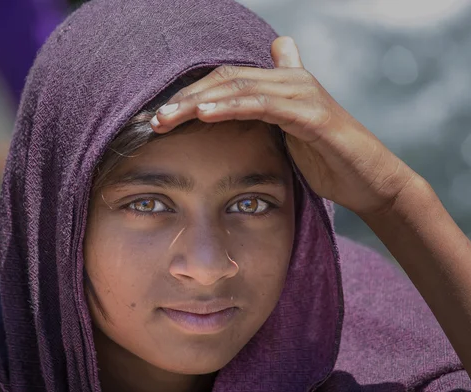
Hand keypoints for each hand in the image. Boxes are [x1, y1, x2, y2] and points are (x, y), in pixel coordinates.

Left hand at [150, 36, 418, 215]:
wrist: (368, 180)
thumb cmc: (327, 160)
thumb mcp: (290, 135)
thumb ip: (268, 114)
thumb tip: (246, 109)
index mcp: (281, 84)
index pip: (225, 79)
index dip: (191, 94)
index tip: (161, 116)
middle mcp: (290, 81)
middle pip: (225, 79)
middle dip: (185, 98)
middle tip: (155, 118)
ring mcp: (302, 94)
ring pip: (238, 88)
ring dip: (198, 102)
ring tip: (167, 118)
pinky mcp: (311, 115)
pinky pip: (263, 104)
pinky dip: (231, 106)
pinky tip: (204, 113)